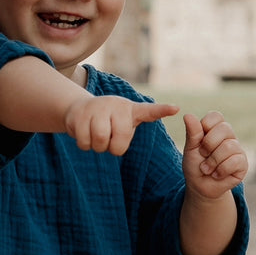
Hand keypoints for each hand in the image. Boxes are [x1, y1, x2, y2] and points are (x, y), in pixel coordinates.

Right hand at [64, 94, 179, 156]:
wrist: (80, 109)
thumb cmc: (109, 121)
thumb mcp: (123, 124)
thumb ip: (129, 131)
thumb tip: (156, 117)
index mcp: (131, 110)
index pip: (149, 111)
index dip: (162, 110)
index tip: (176, 108)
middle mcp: (116, 106)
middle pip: (116, 141)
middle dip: (111, 148)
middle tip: (108, 140)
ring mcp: (97, 108)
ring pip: (98, 141)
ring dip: (97, 147)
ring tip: (97, 137)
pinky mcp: (80, 113)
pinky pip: (83, 141)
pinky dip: (84, 145)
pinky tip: (85, 133)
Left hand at [182, 110, 248, 196]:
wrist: (200, 187)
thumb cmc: (195, 165)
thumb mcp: (190, 148)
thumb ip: (192, 133)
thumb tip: (188, 115)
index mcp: (215, 129)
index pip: (216, 116)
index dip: (205, 126)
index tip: (199, 140)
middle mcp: (229, 137)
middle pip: (224, 128)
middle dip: (208, 145)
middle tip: (203, 155)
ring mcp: (237, 150)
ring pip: (229, 146)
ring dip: (212, 161)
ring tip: (207, 169)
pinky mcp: (243, 164)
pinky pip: (235, 161)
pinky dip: (221, 171)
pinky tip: (217, 175)